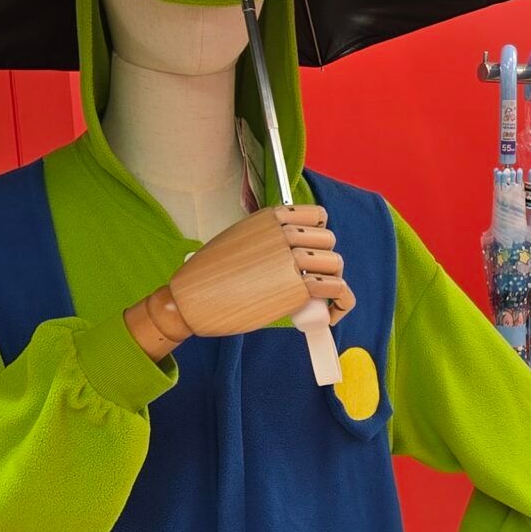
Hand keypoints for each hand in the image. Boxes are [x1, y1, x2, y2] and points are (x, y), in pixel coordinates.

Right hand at [125, 205, 350, 359]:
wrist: (190, 300)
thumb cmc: (207, 277)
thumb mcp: (236, 240)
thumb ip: (264, 240)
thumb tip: (287, 253)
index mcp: (271, 217)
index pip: (318, 216)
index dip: (318, 238)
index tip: (310, 256)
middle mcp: (285, 233)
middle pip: (328, 242)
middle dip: (323, 263)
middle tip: (309, 285)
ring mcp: (293, 258)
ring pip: (335, 264)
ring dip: (331, 283)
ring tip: (317, 302)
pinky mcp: (298, 287)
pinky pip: (337, 289)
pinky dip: (340, 304)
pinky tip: (329, 316)